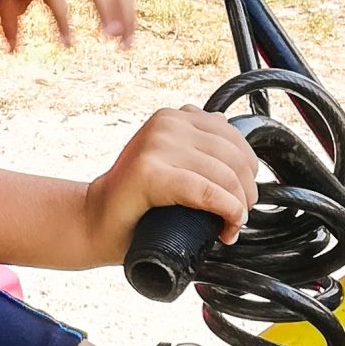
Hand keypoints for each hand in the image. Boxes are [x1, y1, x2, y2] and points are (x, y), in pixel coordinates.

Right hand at [83, 108, 259, 260]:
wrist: (96, 221)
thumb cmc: (137, 202)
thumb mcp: (172, 162)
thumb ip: (196, 146)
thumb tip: (234, 142)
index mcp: (173, 117)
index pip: (233, 137)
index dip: (248, 170)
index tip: (243, 198)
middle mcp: (166, 123)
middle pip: (232, 156)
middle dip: (246, 192)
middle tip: (239, 218)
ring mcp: (156, 145)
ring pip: (223, 175)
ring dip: (239, 208)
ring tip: (231, 227)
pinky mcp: (149, 172)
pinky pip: (205, 191)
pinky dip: (226, 211)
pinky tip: (227, 228)